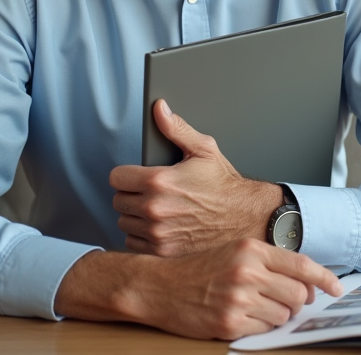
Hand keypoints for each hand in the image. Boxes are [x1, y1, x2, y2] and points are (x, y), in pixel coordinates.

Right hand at [54, 238, 343, 339]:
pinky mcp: (230, 321)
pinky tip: (242, 316)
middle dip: (296, 302)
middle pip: (297, 294)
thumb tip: (305, 285)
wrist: (159, 285)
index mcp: (251, 249)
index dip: (325, 279)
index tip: (337, 288)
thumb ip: (269, 263)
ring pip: (283, 315)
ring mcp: (239, 297)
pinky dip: (259, 326)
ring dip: (276, 316)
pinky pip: (264, 329)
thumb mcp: (234, 253)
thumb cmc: (198, 269)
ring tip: (254, 307)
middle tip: (282, 302)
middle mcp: (248, 271)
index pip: (301, 265)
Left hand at [110, 99, 282, 256]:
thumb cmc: (224, 184)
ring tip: (155, 208)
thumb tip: (160, 110)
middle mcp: (155, 208)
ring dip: (135, 216)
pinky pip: (133, 242)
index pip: (116, 178)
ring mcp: (158, 232)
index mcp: (159, 181)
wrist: (243, 216)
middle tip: (150, 191)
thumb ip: (176, 129)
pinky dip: (142, 236)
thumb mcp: (204, 149)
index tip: (137, 176)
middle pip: (118, 200)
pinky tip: (158, 225)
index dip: (127, 174)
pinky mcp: (163, 250)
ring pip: (124, 222)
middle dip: (132, 194)